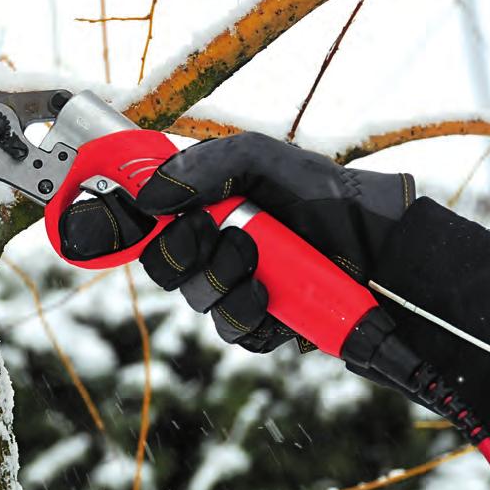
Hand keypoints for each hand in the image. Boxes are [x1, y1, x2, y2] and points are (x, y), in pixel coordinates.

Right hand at [60, 132, 414, 352]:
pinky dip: (249, 312)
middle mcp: (213, 245)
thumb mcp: (262, 158)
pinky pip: (232, 330)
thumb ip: (201, 168)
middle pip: (160, 265)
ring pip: (195, 299)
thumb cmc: (325, 194)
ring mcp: (235, 285)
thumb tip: (148, 197)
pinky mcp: (260, 322)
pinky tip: (273, 294)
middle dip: (182, 251)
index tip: (105, 220)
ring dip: (223, 278)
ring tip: (261, 258)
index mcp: (204, 204)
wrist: (385, 246)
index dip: (114, 221)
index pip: (142, 218)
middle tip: (215, 229)